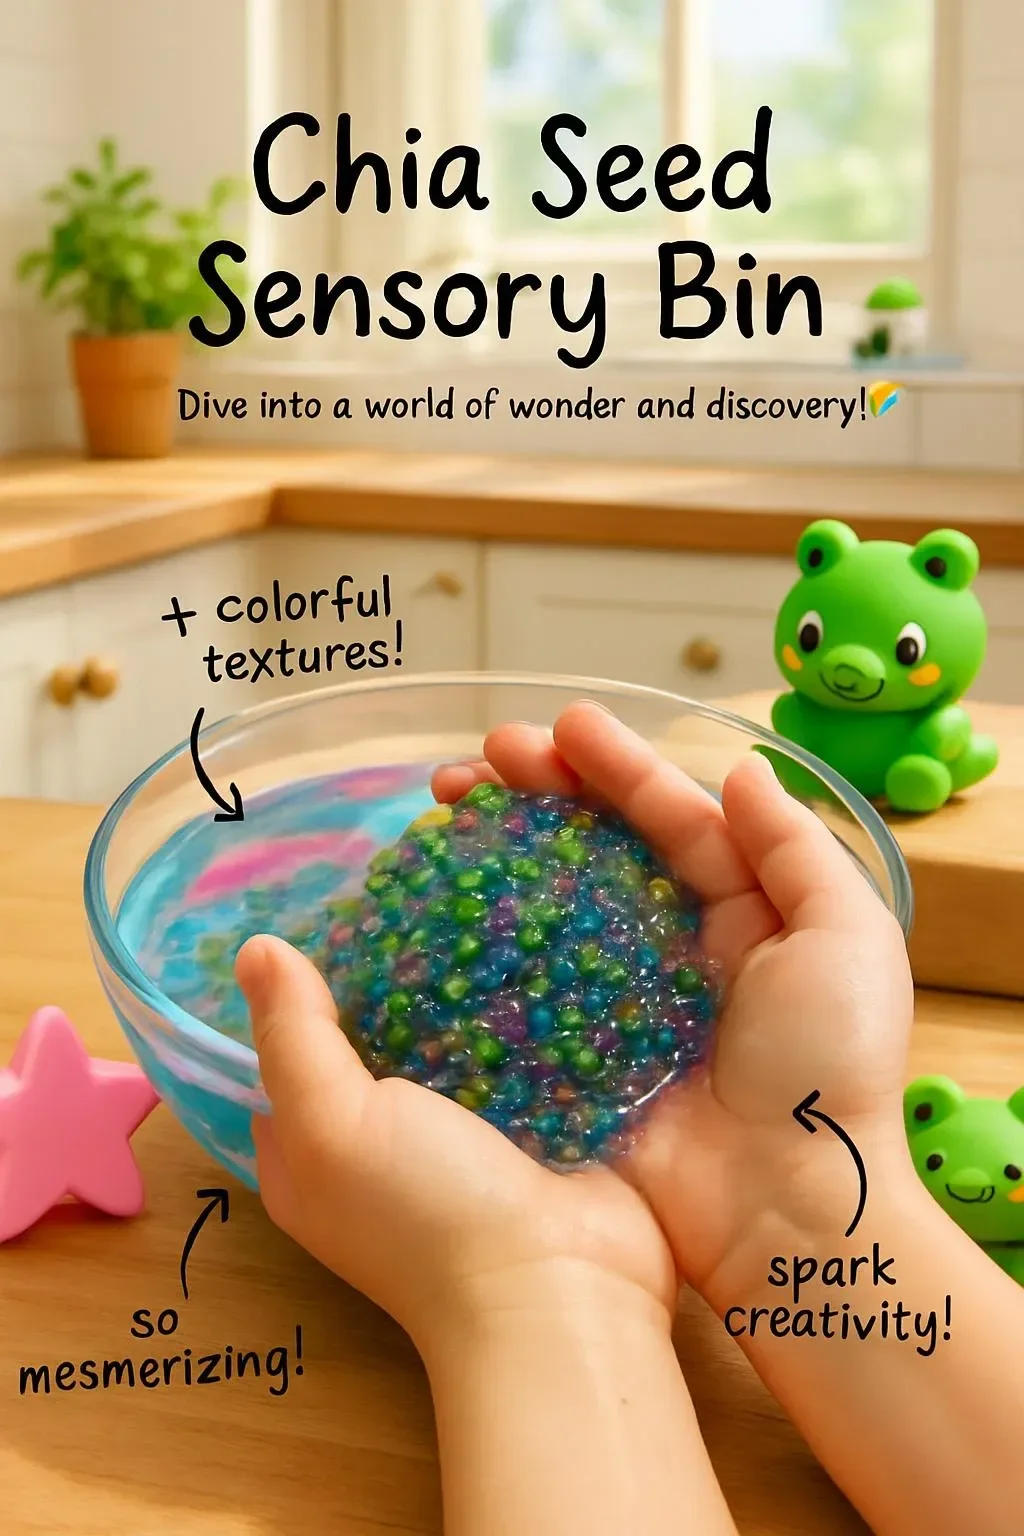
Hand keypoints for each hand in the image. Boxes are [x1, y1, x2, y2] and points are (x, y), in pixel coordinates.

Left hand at [235, 931, 677, 1348]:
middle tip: (409, 883)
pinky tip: (534, 937)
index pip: (286, 1050)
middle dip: (391, 966)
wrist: (565, 1290)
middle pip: (374, 1032)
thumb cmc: (426, 1213)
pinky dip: (524, 1001)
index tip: (319, 905)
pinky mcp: (535, 1117)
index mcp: (313, 1149)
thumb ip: (294, 1038)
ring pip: (453, 1030)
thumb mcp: (334, 1125)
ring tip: (475, 889)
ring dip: (466, 976)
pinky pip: (521, 1041)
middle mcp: (382, 1139)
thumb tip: (255, 947)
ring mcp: (464, 1129)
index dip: (296, 985)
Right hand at [433, 701, 916, 1309]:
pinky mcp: (575, 1053)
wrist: (791, 1209)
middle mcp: (674, 945)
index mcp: (741, 910)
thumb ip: (794, 848)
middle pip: (596, 847)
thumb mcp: (845, 938)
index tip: (557, 726)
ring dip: (499, 848)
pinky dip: (481, 939)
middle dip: (540, 791)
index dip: (616, 766)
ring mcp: (616, 999)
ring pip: (549, 901)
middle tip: (477, 759)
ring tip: (445, 804)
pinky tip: (440, 902)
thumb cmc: (829, 1064)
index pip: (670, 816)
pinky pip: (522, 983)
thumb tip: (742, 769)